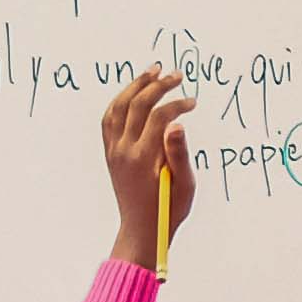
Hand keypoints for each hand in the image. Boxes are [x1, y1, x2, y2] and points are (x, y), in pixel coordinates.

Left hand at [101, 67, 194, 260]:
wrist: (141, 229)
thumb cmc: (167, 209)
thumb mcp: (183, 185)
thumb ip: (179, 153)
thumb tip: (176, 123)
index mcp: (143, 158)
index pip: (159, 116)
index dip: (177, 104)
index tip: (193, 103)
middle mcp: (123, 151)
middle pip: (137, 105)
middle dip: (158, 86)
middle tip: (176, 75)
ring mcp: (113, 151)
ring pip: (118, 107)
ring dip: (135, 86)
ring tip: (152, 72)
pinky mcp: (110, 153)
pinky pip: (109, 119)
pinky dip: (120, 101)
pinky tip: (133, 93)